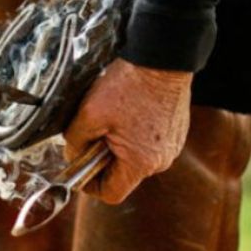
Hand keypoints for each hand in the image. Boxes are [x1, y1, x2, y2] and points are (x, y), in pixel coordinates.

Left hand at [64, 58, 191, 203]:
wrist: (161, 58)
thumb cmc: (128, 85)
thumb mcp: (89, 113)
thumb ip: (75, 142)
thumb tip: (73, 155)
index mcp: (141, 163)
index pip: (111, 193)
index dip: (90, 185)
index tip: (79, 167)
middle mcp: (161, 160)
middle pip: (124, 174)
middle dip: (103, 158)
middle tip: (93, 133)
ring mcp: (172, 145)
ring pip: (136, 157)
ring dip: (119, 144)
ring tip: (111, 118)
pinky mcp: (176, 131)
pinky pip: (149, 142)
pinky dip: (135, 133)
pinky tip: (128, 110)